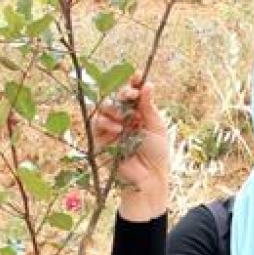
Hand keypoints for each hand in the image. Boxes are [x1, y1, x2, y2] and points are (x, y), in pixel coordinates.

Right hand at [91, 74, 169, 220]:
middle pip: (115, 96)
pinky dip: (106, 123)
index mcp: (137, 113)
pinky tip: (118, 128)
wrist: (150, 179)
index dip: (133, 83)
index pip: (132, 93)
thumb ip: (149, 107)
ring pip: (103, 108)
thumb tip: (147, 84)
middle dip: (122, 93)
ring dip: (113, 108)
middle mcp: (122, 118)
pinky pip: (96, 124)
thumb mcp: (157, 127)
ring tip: (125, 118)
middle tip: (131, 94)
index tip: (137, 75)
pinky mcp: (100, 140)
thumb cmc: (157, 154)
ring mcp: (110, 128)